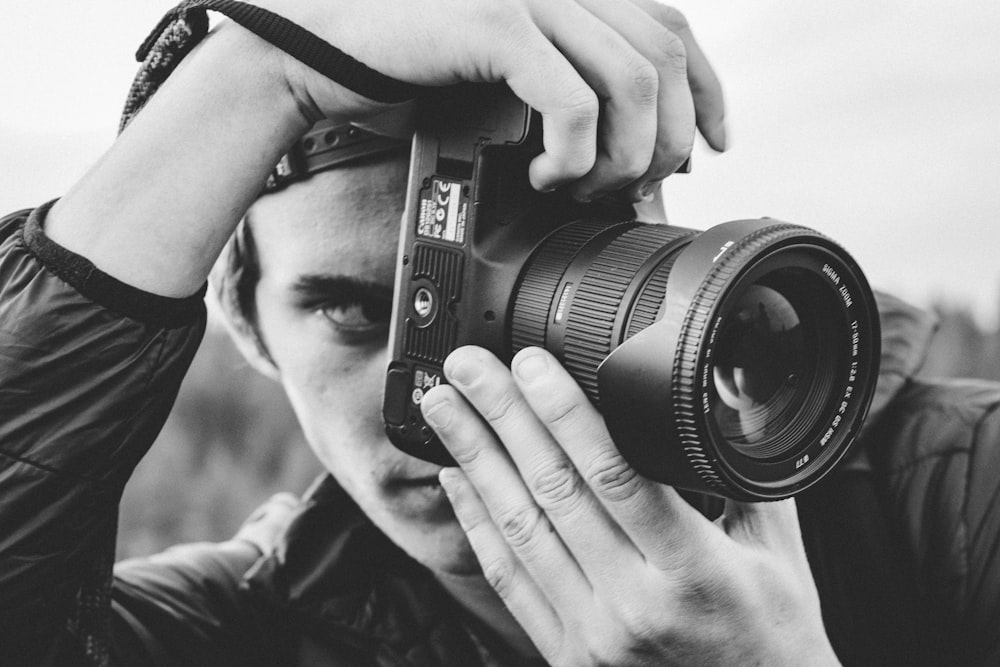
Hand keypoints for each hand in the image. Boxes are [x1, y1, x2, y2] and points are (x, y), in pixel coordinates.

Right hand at [257, 0, 725, 200]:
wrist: (317, 56)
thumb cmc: (407, 74)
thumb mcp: (505, 82)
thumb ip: (567, 88)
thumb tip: (627, 149)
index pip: (671, 27)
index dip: (707, 89)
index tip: (714, 143)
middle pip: (665, 58)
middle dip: (668, 139)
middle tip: (636, 188)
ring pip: (632, 82)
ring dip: (621, 156)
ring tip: (581, 188)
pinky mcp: (495, 24)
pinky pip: (573, 101)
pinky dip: (573, 155)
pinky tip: (545, 177)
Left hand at [420, 346, 839, 665]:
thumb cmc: (773, 641)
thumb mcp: (778, 554)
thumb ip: (746, 476)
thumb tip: (729, 404)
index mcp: (692, 570)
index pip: (613, 474)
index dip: (564, 411)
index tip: (530, 363)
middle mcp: (632, 603)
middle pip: (552, 490)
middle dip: (501, 418)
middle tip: (466, 367)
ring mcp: (592, 634)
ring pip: (518, 529)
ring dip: (475, 460)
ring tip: (444, 409)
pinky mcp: (566, 655)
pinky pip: (508, 580)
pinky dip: (476, 523)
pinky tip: (456, 479)